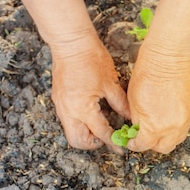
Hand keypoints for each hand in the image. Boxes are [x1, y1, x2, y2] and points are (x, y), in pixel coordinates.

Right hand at [50, 35, 130, 152]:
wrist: (71, 43)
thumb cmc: (91, 58)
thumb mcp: (110, 83)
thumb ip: (120, 104)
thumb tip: (131, 117)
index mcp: (83, 108)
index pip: (100, 132)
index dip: (113, 141)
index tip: (121, 146)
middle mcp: (68, 111)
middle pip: (77, 141)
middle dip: (93, 144)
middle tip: (108, 138)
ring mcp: (60, 105)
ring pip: (71, 131)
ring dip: (85, 134)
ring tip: (101, 128)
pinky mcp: (58, 99)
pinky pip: (67, 119)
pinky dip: (79, 123)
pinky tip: (92, 115)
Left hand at [126, 42, 189, 153]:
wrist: (170, 57)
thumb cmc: (148, 73)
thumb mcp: (133, 100)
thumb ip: (137, 119)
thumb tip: (139, 127)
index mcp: (154, 127)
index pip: (144, 145)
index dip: (135, 145)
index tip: (132, 141)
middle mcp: (173, 127)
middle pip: (164, 148)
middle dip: (153, 145)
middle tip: (145, 137)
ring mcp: (186, 119)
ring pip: (177, 139)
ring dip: (167, 137)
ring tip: (159, 128)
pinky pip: (185, 125)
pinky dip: (176, 125)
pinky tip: (168, 115)